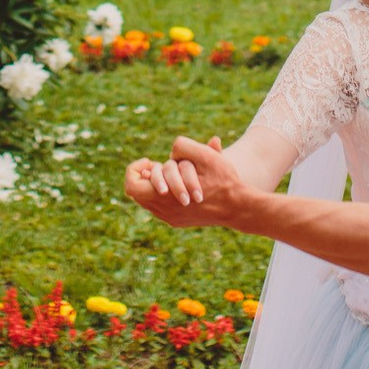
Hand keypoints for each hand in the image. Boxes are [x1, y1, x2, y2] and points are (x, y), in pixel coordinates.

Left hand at [132, 134, 262, 230]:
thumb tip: (170, 151)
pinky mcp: (177, 221)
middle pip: (137, 192)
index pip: (131, 185)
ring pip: (147, 200)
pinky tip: (177, 184)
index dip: (136, 169)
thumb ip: (184, 147)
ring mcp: (169, 218)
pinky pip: (158, 207)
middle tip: (159, 165)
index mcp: (163, 197)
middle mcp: (163, 211)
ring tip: (170, 173)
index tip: (151, 161)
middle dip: (145, 175)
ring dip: (154, 184)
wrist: (238, 207)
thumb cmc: (223, 180)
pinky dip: (162, 194)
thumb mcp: (206, 156)